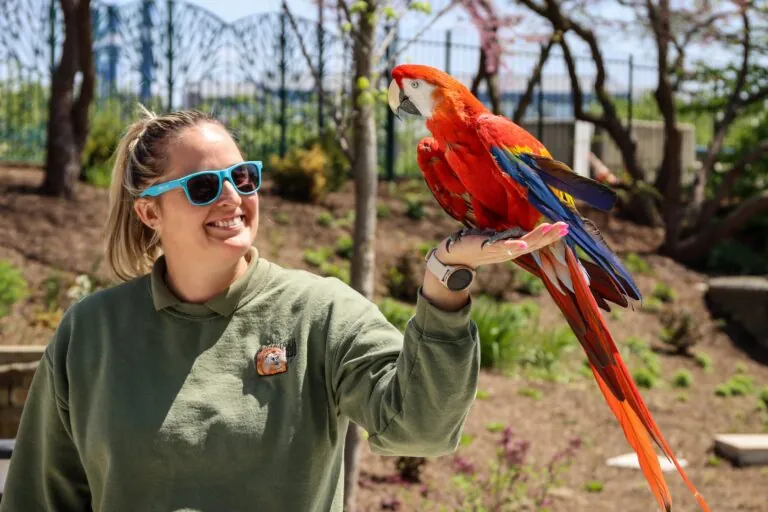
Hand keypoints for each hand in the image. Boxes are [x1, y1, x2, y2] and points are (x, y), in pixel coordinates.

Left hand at [434, 222, 569, 268]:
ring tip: (551, 228)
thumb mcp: (497, 237)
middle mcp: (510, 252)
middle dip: (550, 236)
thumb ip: (510, 233)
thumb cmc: (477, 243)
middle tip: (565, 227)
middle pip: (534, 244)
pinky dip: (514, 246)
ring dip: (537, 238)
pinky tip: (523, 244)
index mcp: (514, 248)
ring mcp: (500, 252)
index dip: (551, 235)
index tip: (566, 227)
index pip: (536, 241)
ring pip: (522, 245)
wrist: (455, 254)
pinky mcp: (488, 249)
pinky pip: (503, 248)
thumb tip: (522, 225)